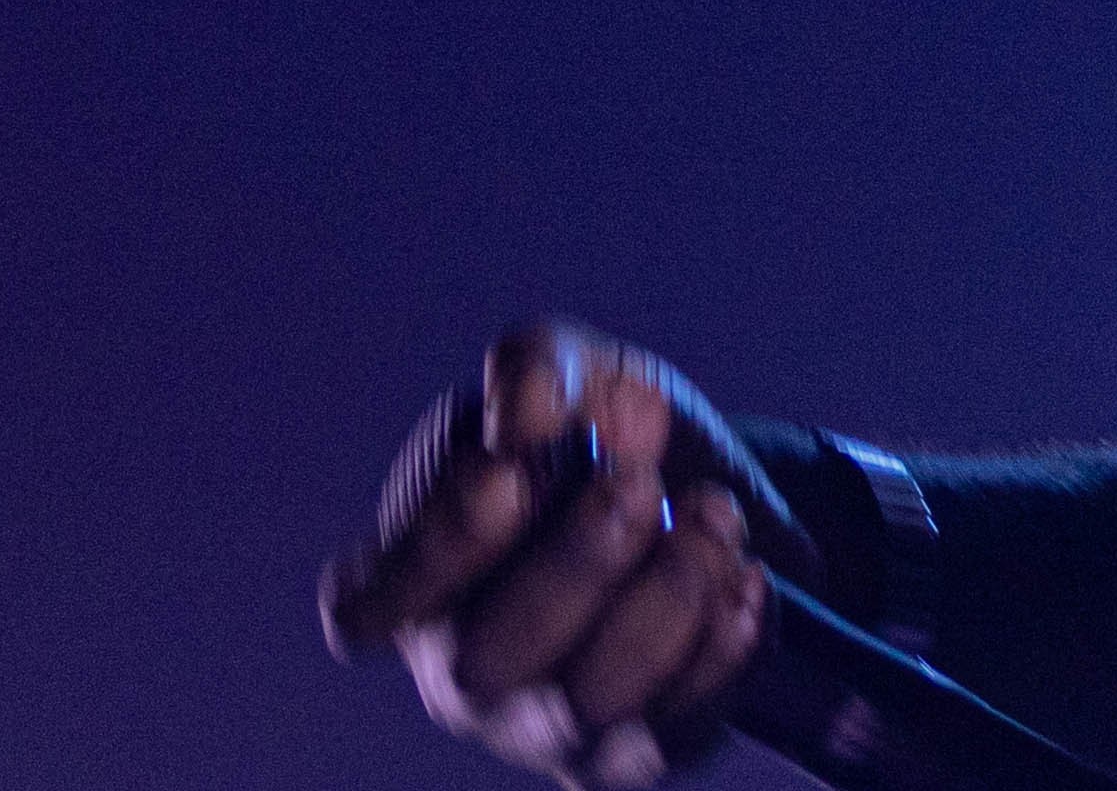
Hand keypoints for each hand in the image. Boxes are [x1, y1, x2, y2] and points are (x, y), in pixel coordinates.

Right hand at [321, 321, 796, 790]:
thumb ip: (537, 367)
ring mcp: (551, 724)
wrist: (701, 491)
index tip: (507, 477)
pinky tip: (746, 578)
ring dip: (662, 603)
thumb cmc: (595, 434)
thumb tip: (528, 415)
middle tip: (637, 484)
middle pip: (487, 660)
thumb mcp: (570, 369)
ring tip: (714, 516)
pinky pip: (677, 725)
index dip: (433, 553)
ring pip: (588, 704)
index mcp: (415, 578)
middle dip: (571, 567)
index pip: (370, 607)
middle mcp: (467, 669)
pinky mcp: (641, 748)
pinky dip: (720, 650)